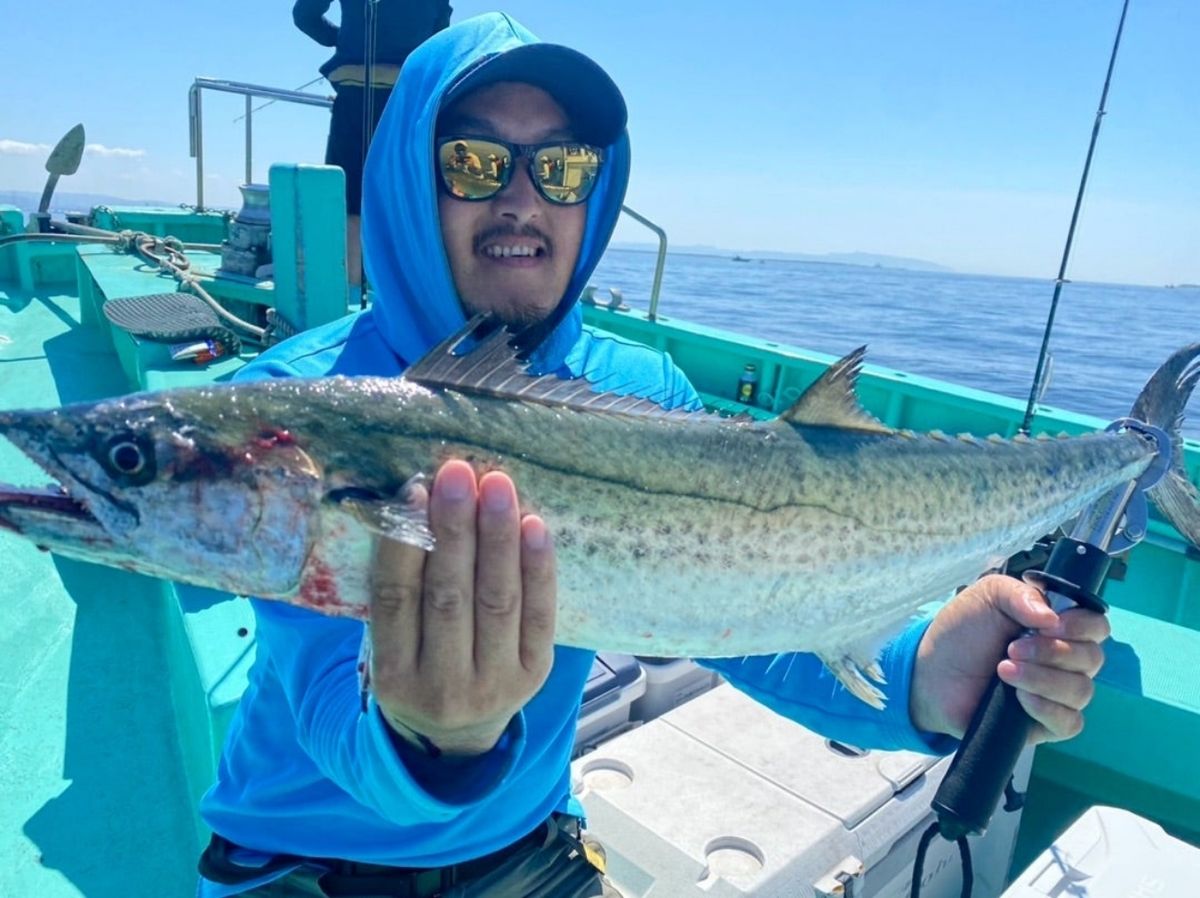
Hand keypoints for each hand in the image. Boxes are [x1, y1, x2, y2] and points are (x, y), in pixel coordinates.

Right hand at [367, 460, 556, 754]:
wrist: (456, 739)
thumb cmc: (416, 668)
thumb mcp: (389, 644)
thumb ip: (397, 588)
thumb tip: (414, 502)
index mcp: (392, 676)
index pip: (395, 600)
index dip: (404, 543)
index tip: (413, 490)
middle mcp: (443, 686)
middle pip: (449, 597)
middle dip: (455, 529)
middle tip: (458, 473)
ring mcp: (494, 683)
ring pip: (497, 600)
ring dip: (498, 536)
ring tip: (497, 485)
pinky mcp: (535, 674)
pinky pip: (540, 614)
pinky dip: (538, 567)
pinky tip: (533, 525)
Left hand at [909, 573, 1109, 744]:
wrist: (932, 672)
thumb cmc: (963, 631)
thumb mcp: (987, 596)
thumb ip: (1019, 594)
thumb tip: (1051, 617)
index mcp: (1058, 626)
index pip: (1096, 626)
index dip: (1083, 625)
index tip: (1052, 624)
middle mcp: (1065, 660)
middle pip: (1092, 658)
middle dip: (1053, 651)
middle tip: (1012, 648)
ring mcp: (1057, 693)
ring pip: (1081, 690)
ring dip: (1043, 679)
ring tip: (1003, 671)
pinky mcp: (1045, 723)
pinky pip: (1069, 722)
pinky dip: (1047, 708)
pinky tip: (1019, 698)